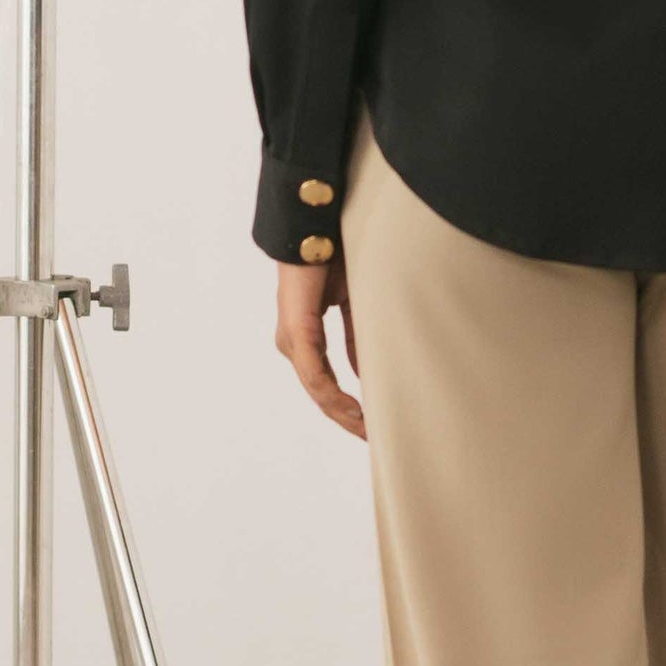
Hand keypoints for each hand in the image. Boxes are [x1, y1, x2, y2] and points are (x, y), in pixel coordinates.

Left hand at [275, 252, 364, 440]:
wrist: (319, 226)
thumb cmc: (336, 256)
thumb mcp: (355, 305)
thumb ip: (358, 338)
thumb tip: (368, 372)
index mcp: (304, 336)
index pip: (326, 382)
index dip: (348, 407)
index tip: (372, 425)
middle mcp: (293, 342)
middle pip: (320, 393)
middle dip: (347, 419)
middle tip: (373, 439)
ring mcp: (292, 339)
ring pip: (317, 389)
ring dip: (343, 412)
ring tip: (367, 430)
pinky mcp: (297, 332)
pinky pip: (314, 373)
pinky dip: (334, 394)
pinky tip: (353, 409)